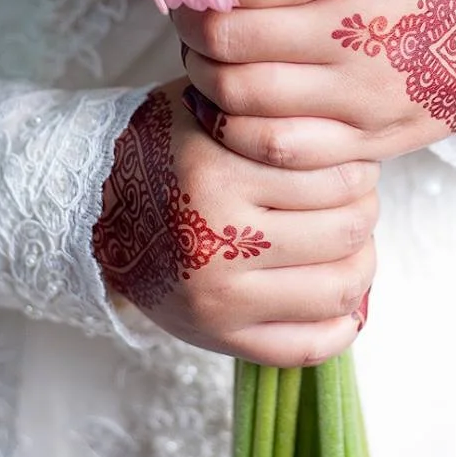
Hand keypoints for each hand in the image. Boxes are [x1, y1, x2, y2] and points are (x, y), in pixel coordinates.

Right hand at [95, 79, 375, 367]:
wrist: (93, 209)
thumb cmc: (163, 151)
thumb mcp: (204, 110)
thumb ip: (270, 113)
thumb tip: (354, 126)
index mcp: (212, 174)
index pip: (335, 177)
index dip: (358, 170)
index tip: (351, 165)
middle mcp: (213, 239)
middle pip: (346, 230)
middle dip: (363, 211)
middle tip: (353, 201)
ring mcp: (217, 298)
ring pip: (339, 289)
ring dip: (361, 264)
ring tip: (346, 244)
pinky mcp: (218, 337)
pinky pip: (308, 346)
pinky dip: (342, 326)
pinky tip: (339, 300)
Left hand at [171, 0, 455, 169]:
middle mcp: (356, 42)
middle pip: (227, 44)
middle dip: (190, 32)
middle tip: (186, 20)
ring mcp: (362, 100)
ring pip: (243, 103)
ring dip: (205, 82)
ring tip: (201, 63)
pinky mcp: (371, 142)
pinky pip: (282, 152)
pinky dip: (239, 135)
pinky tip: (229, 114)